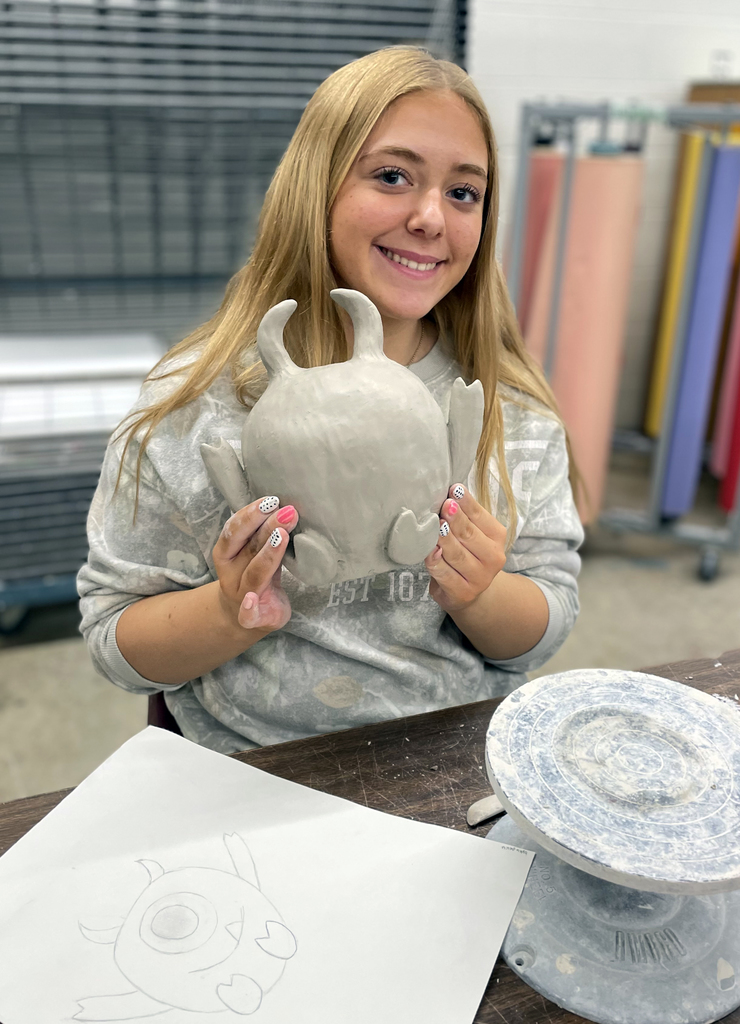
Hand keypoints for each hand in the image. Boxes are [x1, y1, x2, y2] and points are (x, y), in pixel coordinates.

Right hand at [212, 496, 298, 632]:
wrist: (246, 616)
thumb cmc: (255, 574)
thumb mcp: (256, 551)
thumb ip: (266, 533)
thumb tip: (288, 504)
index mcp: (227, 554)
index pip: (234, 531)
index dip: (250, 515)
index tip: (272, 500)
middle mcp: (231, 574)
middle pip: (248, 548)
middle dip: (266, 528)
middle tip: (287, 512)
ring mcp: (241, 596)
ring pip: (254, 574)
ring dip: (268, 555)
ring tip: (283, 535)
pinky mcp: (254, 618)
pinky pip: (247, 615)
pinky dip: (248, 608)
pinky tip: (251, 599)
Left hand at [424, 484, 506, 613]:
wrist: (469, 592)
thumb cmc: (467, 554)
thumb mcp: (472, 534)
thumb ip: (464, 516)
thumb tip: (448, 494)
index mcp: (497, 537)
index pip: (480, 516)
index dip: (466, 503)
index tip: (454, 489)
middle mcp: (493, 558)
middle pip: (469, 535)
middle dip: (455, 519)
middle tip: (444, 505)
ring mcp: (479, 578)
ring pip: (457, 554)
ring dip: (444, 539)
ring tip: (435, 525)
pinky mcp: (462, 593)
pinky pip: (445, 574)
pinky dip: (436, 562)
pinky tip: (430, 551)